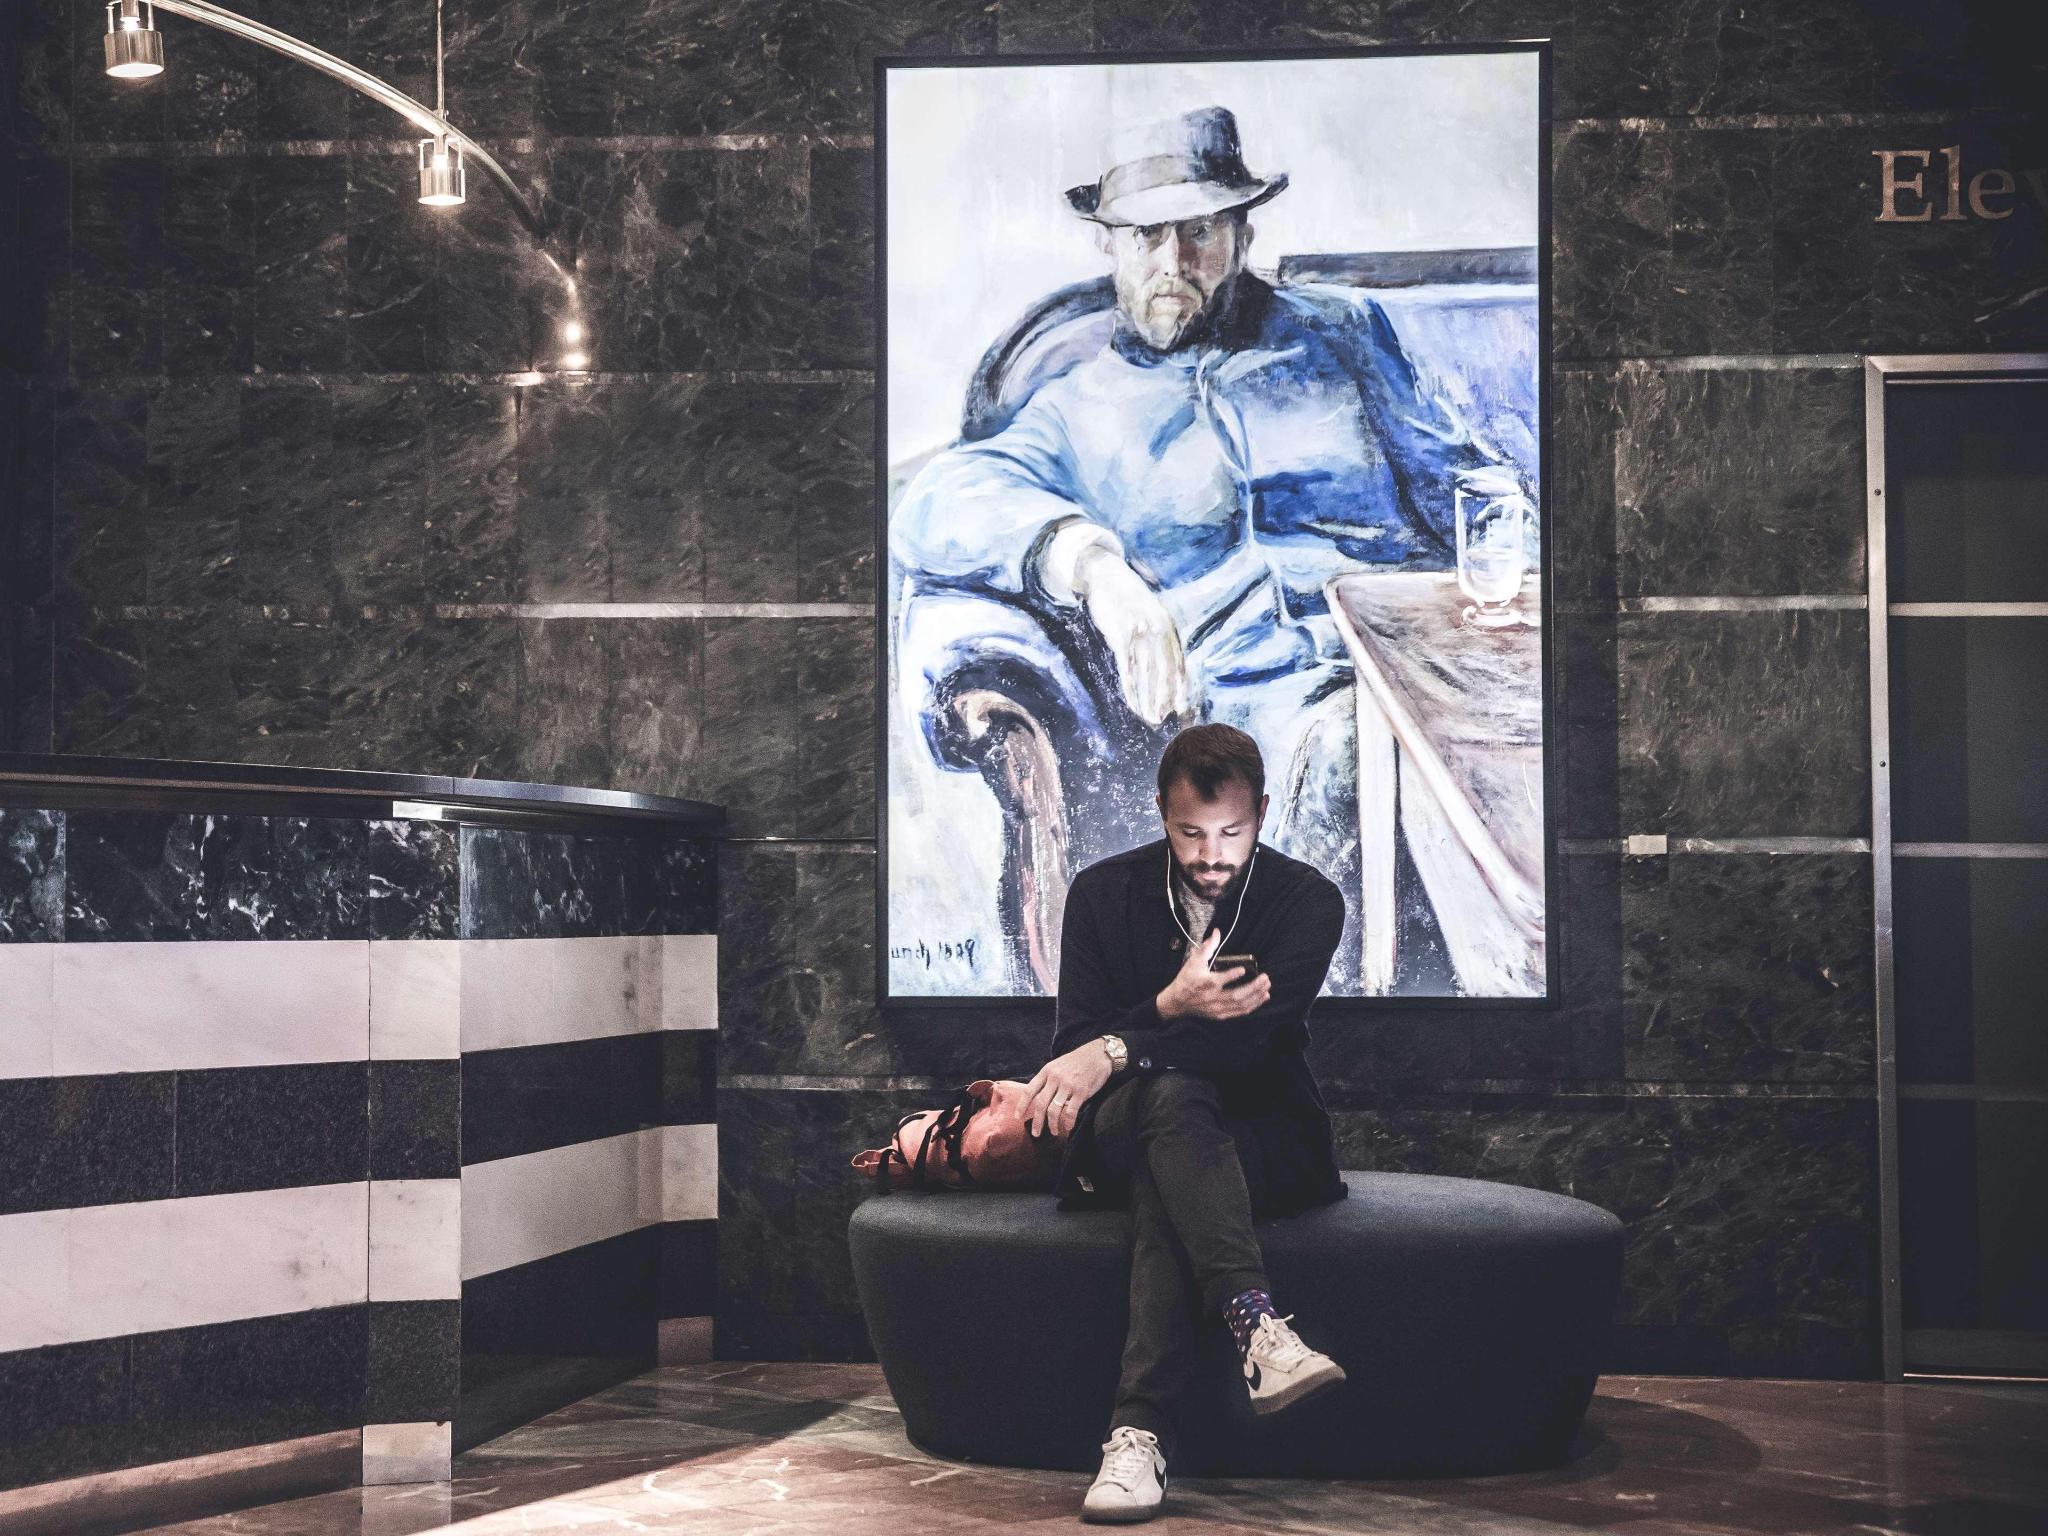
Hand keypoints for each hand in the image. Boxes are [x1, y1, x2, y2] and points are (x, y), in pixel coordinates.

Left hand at [1023, 1040, 1114, 1139]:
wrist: (1097, 1054)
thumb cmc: (1076, 1062)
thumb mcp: (1057, 1065)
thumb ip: (1047, 1080)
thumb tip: (1037, 1098)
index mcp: (1046, 1071)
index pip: (1029, 1091)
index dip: (1022, 1106)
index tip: (1017, 1117)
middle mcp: (1055, 1078)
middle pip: (1040, 1104)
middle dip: (1036, 1122)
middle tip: (1035, 1133)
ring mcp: (1068, 1085)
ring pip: (1054, 1110)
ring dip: (1052, 1125)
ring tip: (1053, 1132)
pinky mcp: (1081, 1092)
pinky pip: (1071, 1111)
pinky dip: (1068, 1122)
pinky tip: (1068, 1127)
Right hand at [1074, 545, 1189, 725]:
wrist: (1106, 575)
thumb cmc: (1128, 599)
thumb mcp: (1150, 614)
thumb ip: (1158, 636)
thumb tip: (1165, 663)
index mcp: (1168, 626)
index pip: (1178, 662)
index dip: (1179, 686)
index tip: (1180, 707)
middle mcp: (1157, 629)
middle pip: (1165, 671)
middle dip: (1165, 697)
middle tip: (1162, 718)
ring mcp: (1139, 631)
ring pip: (1147, 674)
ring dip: (1149, 698)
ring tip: (1150, 717)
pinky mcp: (1120, 634)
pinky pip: (1127, 668)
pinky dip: (1131, 688)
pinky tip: (1134, 702)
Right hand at [1156, 930, 1271, 1021]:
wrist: (1177, 1002)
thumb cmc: (1187, 980)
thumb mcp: (1194, 961)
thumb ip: (1207, 947)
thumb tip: (1217, 932)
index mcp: (1205, 983)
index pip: (1220, 980)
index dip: (1232, 975)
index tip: (1243, 969)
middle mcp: (1212, 997)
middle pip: (1236, 995)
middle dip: (1253, 987)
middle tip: (1265, 978)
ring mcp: (1217, 1008)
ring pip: (1241, 1005)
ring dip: (1256, 996)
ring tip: (1266, 987)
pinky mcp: (1221, 1015)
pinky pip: (1240, 1012)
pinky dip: (1253, 1005)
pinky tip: (1261, 998)